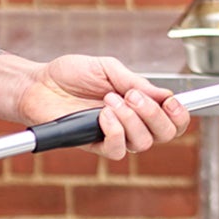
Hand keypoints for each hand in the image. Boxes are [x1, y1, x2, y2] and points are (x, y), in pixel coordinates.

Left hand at [18, 54, 190, 159]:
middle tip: (133, 96)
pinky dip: (115, 130)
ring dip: (131, 119)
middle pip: (165, 135)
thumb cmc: (71, 74)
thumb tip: (164, 94)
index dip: (179, 115)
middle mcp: (131, 123)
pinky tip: (103, 115)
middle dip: (155, 115)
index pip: (172, 119)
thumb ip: (136, 82)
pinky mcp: (95, 145)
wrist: (39, 83)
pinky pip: (118, 150)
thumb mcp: (108, 68)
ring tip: (110, 100)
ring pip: (143, 143)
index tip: (171, 101)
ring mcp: (114, 135)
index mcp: (139, 104)